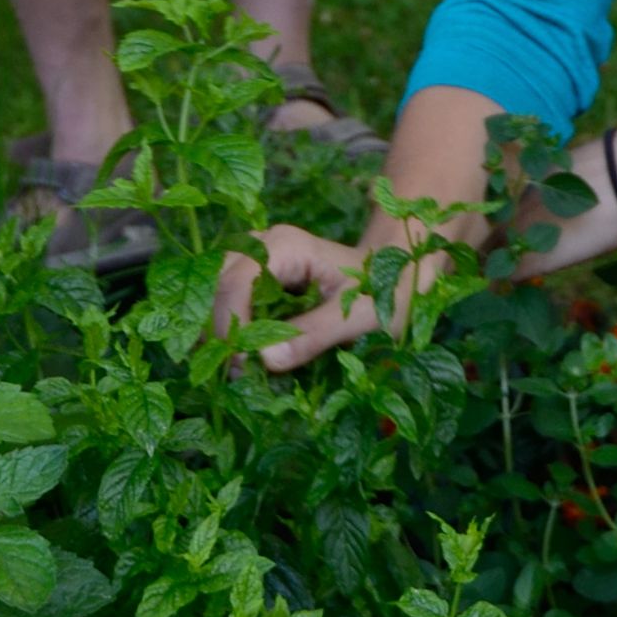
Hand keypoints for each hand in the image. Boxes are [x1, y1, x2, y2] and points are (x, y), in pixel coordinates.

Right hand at [210, 213, 460, 371]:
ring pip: (216, 290)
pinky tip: (242, 354)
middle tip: (233, 371)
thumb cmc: (386, 290)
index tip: (241, 365)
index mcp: (285, 247)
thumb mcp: (358, 318)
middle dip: (217, 327)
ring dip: (219, 328)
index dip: (230, 325)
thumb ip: (312, 337)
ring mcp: (258, 258)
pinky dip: (230, 326)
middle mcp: (263, 245)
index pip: (235, 282)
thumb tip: (264, 361)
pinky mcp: (259, 276)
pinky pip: (229, 297)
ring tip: (236, 366)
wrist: (400, 273)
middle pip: (216, 283)